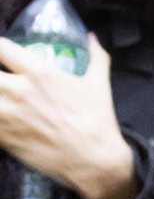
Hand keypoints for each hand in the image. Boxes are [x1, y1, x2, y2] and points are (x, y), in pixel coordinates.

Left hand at [0, 35, 138, 198]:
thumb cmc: (97, 121)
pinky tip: (2, 119)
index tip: (2, 54)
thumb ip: (96, 57)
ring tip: (2, 100)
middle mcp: (19, 90)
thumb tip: (92, 38)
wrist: (93, 160)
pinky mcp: (3, 138)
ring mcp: (8, 116)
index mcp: (40, 73)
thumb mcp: (99, 84)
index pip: (1, 48)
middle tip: (2, 80)